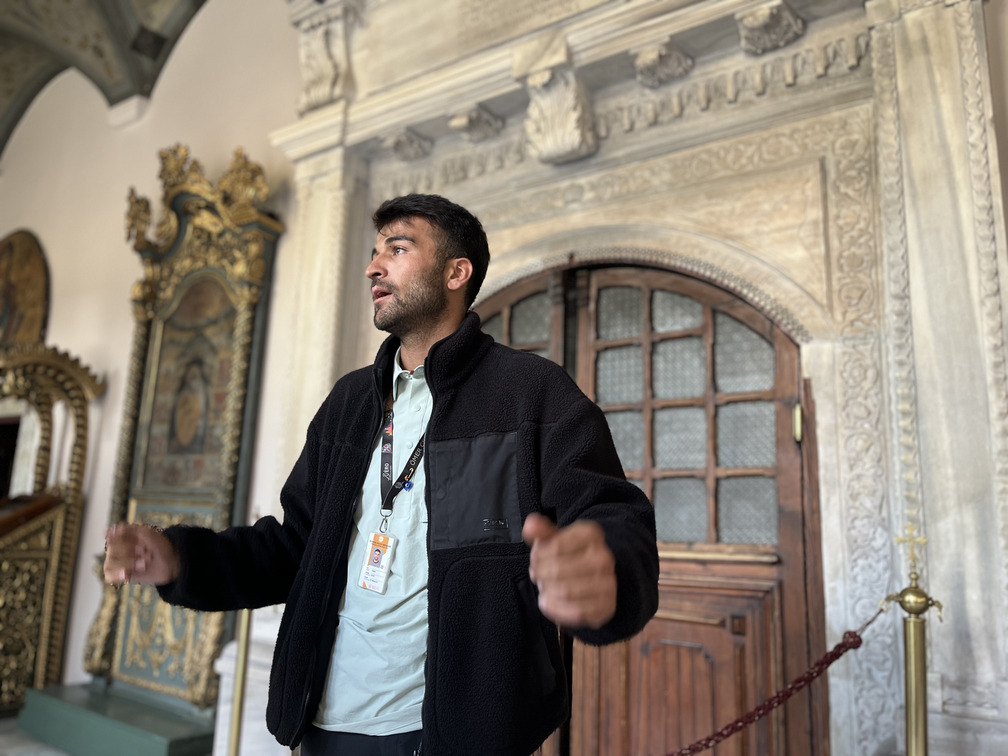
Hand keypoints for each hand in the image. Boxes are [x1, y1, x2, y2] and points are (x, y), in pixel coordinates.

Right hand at [103, 522, 179, 585]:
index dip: (126, 541)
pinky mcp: (122, 575)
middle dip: (131, 552)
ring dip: (128, 563)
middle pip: (112, 551)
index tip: (140, 542)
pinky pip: (109, 576)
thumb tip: (107, 531)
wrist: (172, 562)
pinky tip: (126, 574)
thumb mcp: (148, 533)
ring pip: (110, 563)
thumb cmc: (160, 546)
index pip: (112, 537)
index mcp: (123, 536)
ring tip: (144, 563)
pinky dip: (117, 574)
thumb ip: (129, 530)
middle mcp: (118, 549)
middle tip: (148, 553)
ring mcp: (119, 562)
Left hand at [522, 513, 616, 628]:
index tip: (535, 559)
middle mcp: (604, 557)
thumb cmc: (570, 555)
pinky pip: (576, 612)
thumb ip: (541, 531)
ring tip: (545, 587)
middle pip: (557, 570)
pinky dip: (557, 609)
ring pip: (565, 592)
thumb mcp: (555, 539)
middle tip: (537, 575)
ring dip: (547, 592)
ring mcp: (608, 582)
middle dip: (540, 575)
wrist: (595, 578)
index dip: (537, 556)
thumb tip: (530, 525)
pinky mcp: (607, 605)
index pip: (554, 547)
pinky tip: (550, 602)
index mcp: (591, 534)